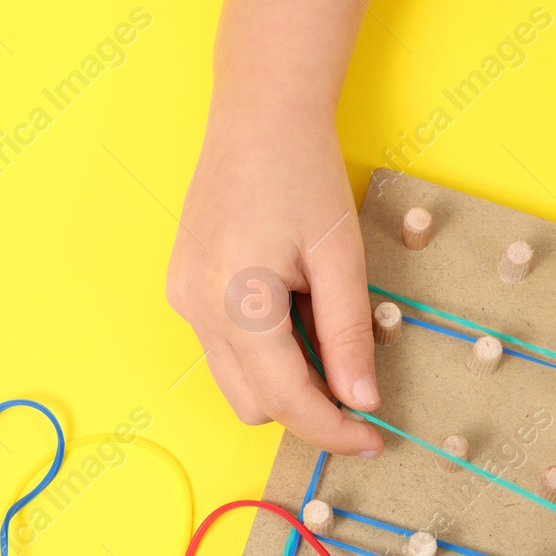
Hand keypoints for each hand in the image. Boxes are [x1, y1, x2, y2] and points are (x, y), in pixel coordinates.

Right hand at [166, 112, 382, 455]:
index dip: (333, 429)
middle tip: (356, 378)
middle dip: (309, 406)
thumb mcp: (341, 258)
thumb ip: (348, 334)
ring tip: (319, 324)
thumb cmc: (303, 174)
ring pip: (237, 382)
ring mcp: (184, 299)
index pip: (287, 399)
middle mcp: (197, 308)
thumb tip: (361, 400)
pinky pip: (225, 349)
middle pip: (256, 404)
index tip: (372, 438)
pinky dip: (264, 350)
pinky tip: (291, 307)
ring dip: (285, 378)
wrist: (258, 116)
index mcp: (238, 300)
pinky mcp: (183, 289)